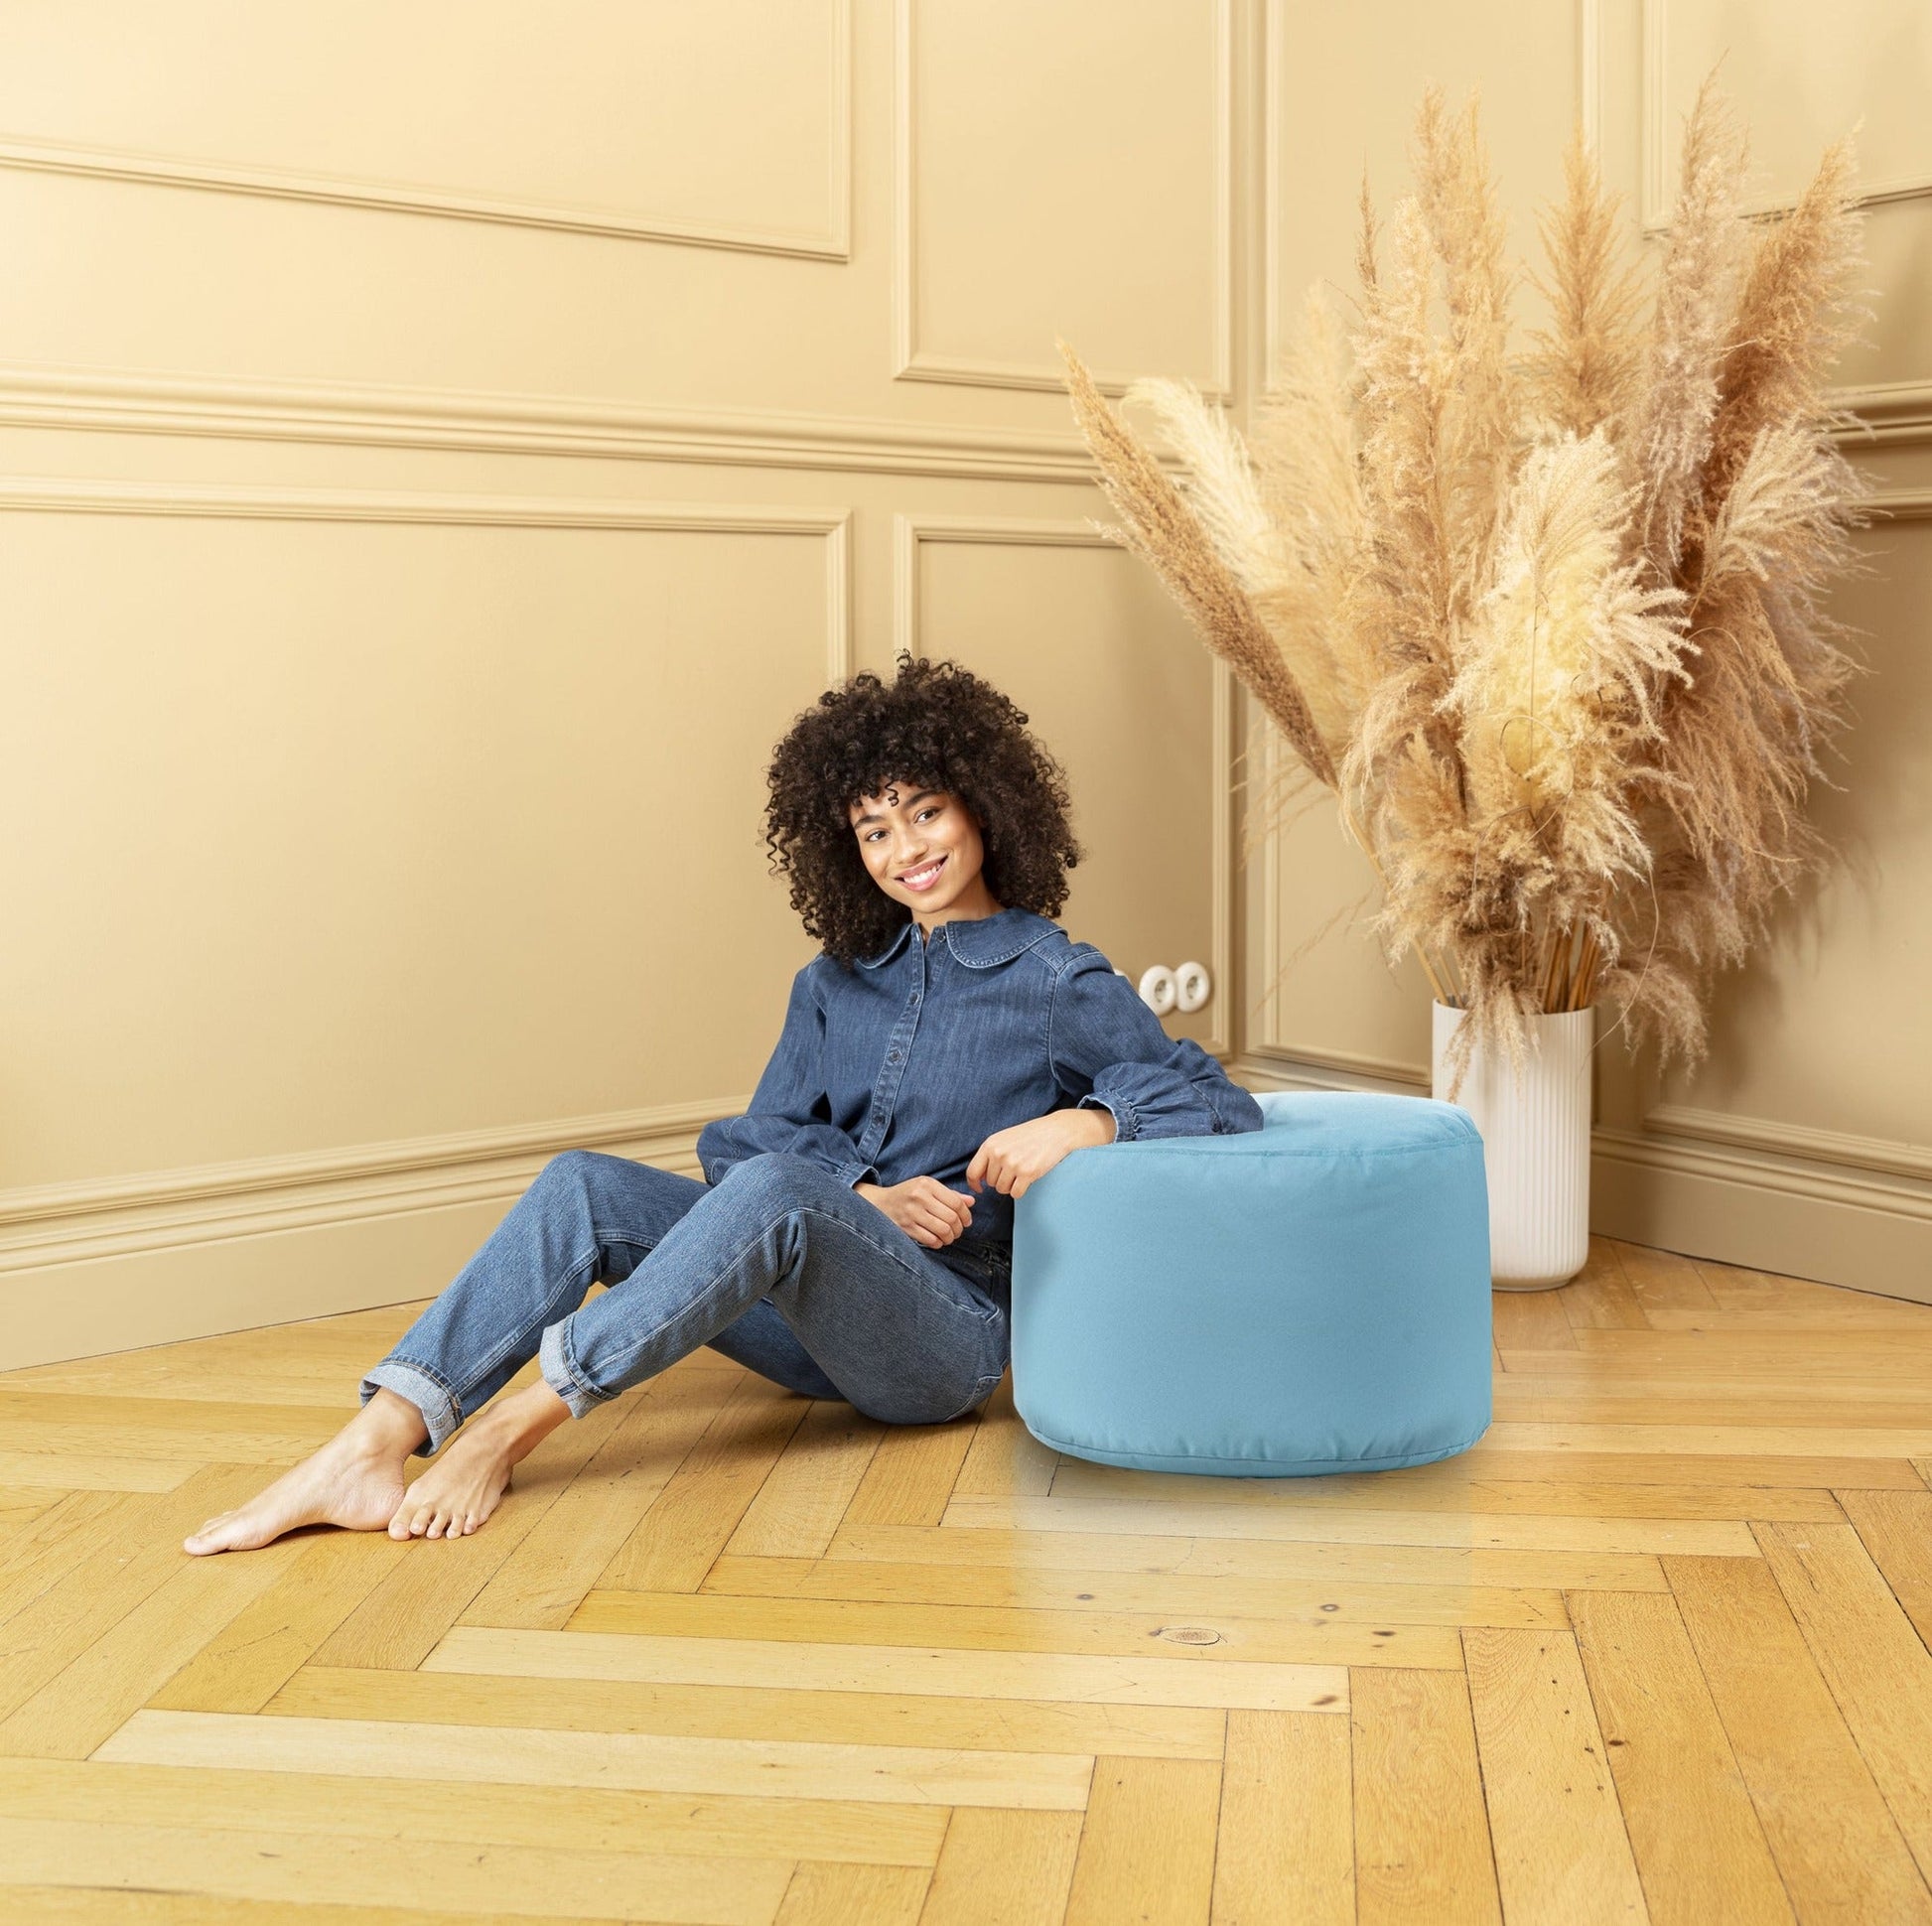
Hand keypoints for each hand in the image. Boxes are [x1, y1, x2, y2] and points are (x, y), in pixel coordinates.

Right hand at [854, 1175, 973, 1247]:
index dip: (966, 1215)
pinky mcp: (906, 1227)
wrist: (879, 1203)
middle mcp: (919, 1197)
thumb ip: (950, 1195)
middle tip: (958, 1231)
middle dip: (959, 1229)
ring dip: (950, 1237)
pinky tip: (938, 1240)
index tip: (967, 1221)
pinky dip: (938, 1243)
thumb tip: (971, 1202)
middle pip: (951, 1218)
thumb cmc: (908, 1195)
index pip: (956, 1202)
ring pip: (943, 1230)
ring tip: (949, 1237)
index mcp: (927, 1184)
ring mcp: (911, 1213)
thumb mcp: (927, 1188)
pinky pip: (930, 1239)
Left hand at [967, 1107, 1115, 1200]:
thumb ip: (990, 1155)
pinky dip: (1021, 1190)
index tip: (980, 1188)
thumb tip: (979, 1179)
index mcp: (990, 1144)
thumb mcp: (1004, 1139)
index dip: (974, 1184)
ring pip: (1002, 1189)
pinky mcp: (1027, 1173)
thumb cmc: (1030, 1135)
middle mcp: (999, 1154)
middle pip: (991, 1183)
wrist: (1056, 1131)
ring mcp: (1012, 1164)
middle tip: (1014, 1169)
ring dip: (1011, 1186)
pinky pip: (1016, 1194)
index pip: (972, 1172)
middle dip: (1001, 1180)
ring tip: (1022, 1172)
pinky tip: (1028, 1178)